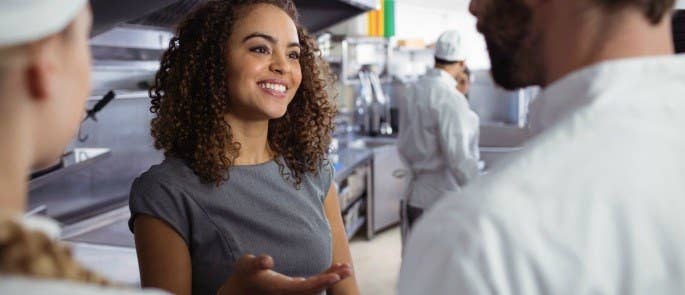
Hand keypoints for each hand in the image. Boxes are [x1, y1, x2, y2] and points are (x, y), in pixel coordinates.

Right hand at [217, 254, 352, 294]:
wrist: (239, 290)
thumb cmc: (243, 274)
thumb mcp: (246, 264)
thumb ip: (256, 262)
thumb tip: (267, 260)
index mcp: (281, 288)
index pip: (305, 287)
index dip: (321, 282)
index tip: (335, 276)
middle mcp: (289, 293)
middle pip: (315, 289)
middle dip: (332, 279)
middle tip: (348, 269)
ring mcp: (292, 292)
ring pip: (316, 288)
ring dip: (331, 278)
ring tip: (346, 268)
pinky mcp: (293, 288)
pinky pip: (312, 285)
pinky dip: (324, 278)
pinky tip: (334, 271)